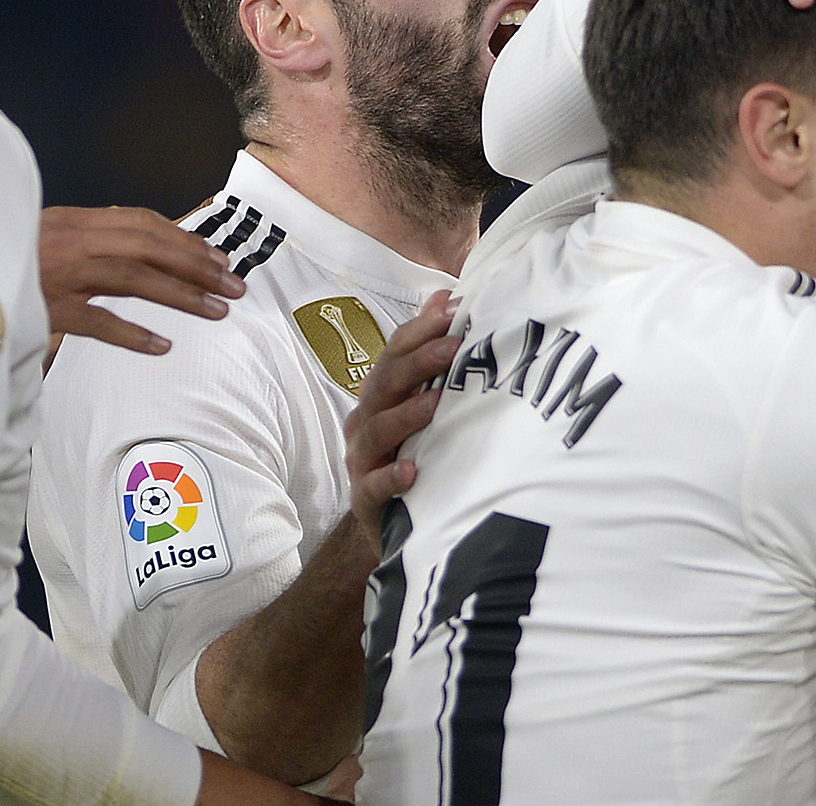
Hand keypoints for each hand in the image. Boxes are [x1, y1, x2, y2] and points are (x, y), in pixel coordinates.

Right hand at [40, 205, 241, 364]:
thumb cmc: (1, 252)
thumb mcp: (44, 231)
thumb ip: (87, 235)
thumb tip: (140, 244)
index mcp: (75, 219)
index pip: (144, 223)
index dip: (185, 239)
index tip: (217, 257)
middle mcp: (73, 241)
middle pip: (151, 247)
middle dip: (198, 266)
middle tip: (234, 285)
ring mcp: (61, 275)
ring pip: (135, 279)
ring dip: (182, 295)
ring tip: (217, 310)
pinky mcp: (46, 310)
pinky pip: (97, 322)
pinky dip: (133, 334)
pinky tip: (163, 346)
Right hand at [343, 290, 460, 553]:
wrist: (394, 521)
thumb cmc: (412, 450)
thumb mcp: (421, 398)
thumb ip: (428, 348)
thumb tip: (445, 294)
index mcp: (380, 393)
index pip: (394, 352)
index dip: (420, 330)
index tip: (453, 311)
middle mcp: (367, 421)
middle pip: (385, 384)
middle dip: (418, 363)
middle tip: (453, 347)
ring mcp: (362, 460)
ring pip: (378, 430)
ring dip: (406, 415)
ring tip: (435, 404)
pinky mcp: (365, 499)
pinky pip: (373, 485)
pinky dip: (390, 477)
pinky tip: (412, 471)